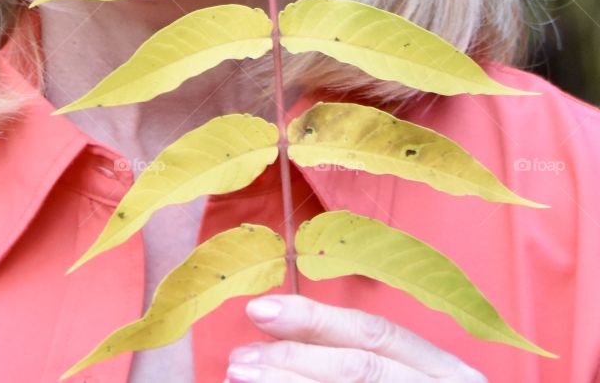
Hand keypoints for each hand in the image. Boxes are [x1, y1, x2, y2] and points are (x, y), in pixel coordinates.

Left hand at [224, 294, 487, 381]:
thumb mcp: (401, 379)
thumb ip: (354, 361)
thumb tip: (275, 341)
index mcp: (446, 373)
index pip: (376, 333)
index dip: (314, 319)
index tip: (257, 309)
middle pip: (361, 369)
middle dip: (294, 358)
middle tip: (239, 358)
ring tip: (238, 379)